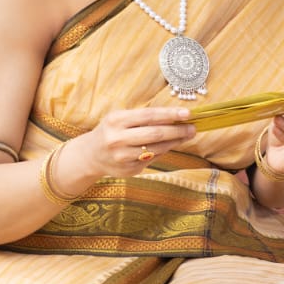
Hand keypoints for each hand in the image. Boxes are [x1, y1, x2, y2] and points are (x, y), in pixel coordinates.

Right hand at [72, 106, 195, 178]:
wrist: (90, 155)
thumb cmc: (112, 131)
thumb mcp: (121, 119)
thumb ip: (145, 118)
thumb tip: (176, 117)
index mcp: (116, 120)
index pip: (149, 116)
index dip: (170, 114)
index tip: (188, 113)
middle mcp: (117, 139)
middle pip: (155, 134)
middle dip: (178, 130)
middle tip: (193, 128)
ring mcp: (122, 157)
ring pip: (156, 149)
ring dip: (175, 142)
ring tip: (186, 135)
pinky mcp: (127, 170)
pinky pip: (151, 159)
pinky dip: (162, 152)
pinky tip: (169, 146)